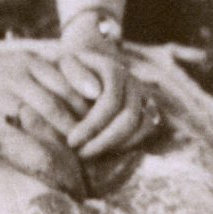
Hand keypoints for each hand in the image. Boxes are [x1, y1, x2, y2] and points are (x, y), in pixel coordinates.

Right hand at [0, 43, 88, 187]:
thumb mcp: (19, 63)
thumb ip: (47, 76)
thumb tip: (84, 95)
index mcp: (29, 62)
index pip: (66, 84)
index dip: (85, 105)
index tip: (102, 121)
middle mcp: (18, 76)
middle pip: (56, 104)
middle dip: (77, 127)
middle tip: (94, 145)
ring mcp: (3, 95)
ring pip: (40, 120)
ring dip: (60, 140)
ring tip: (77, 156)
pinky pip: (17, 135)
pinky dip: (35, 149)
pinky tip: (49, 161)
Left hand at [57, 25, 157, 157]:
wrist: (86, 60)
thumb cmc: (69, 66)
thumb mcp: (65, 64)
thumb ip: (76, 75)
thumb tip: (95, 93)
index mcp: (113, 69)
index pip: (109, 102)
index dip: (91, 125)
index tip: (71, 141)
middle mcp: (132, 81)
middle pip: (129, 118)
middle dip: (104, 141)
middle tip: (81, 154)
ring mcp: (142, 95)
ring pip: (142, 127)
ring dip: (118, 145)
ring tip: (91, 154)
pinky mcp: (146, 108)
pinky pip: (146, 131)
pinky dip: (130, 145)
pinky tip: (105, 152)